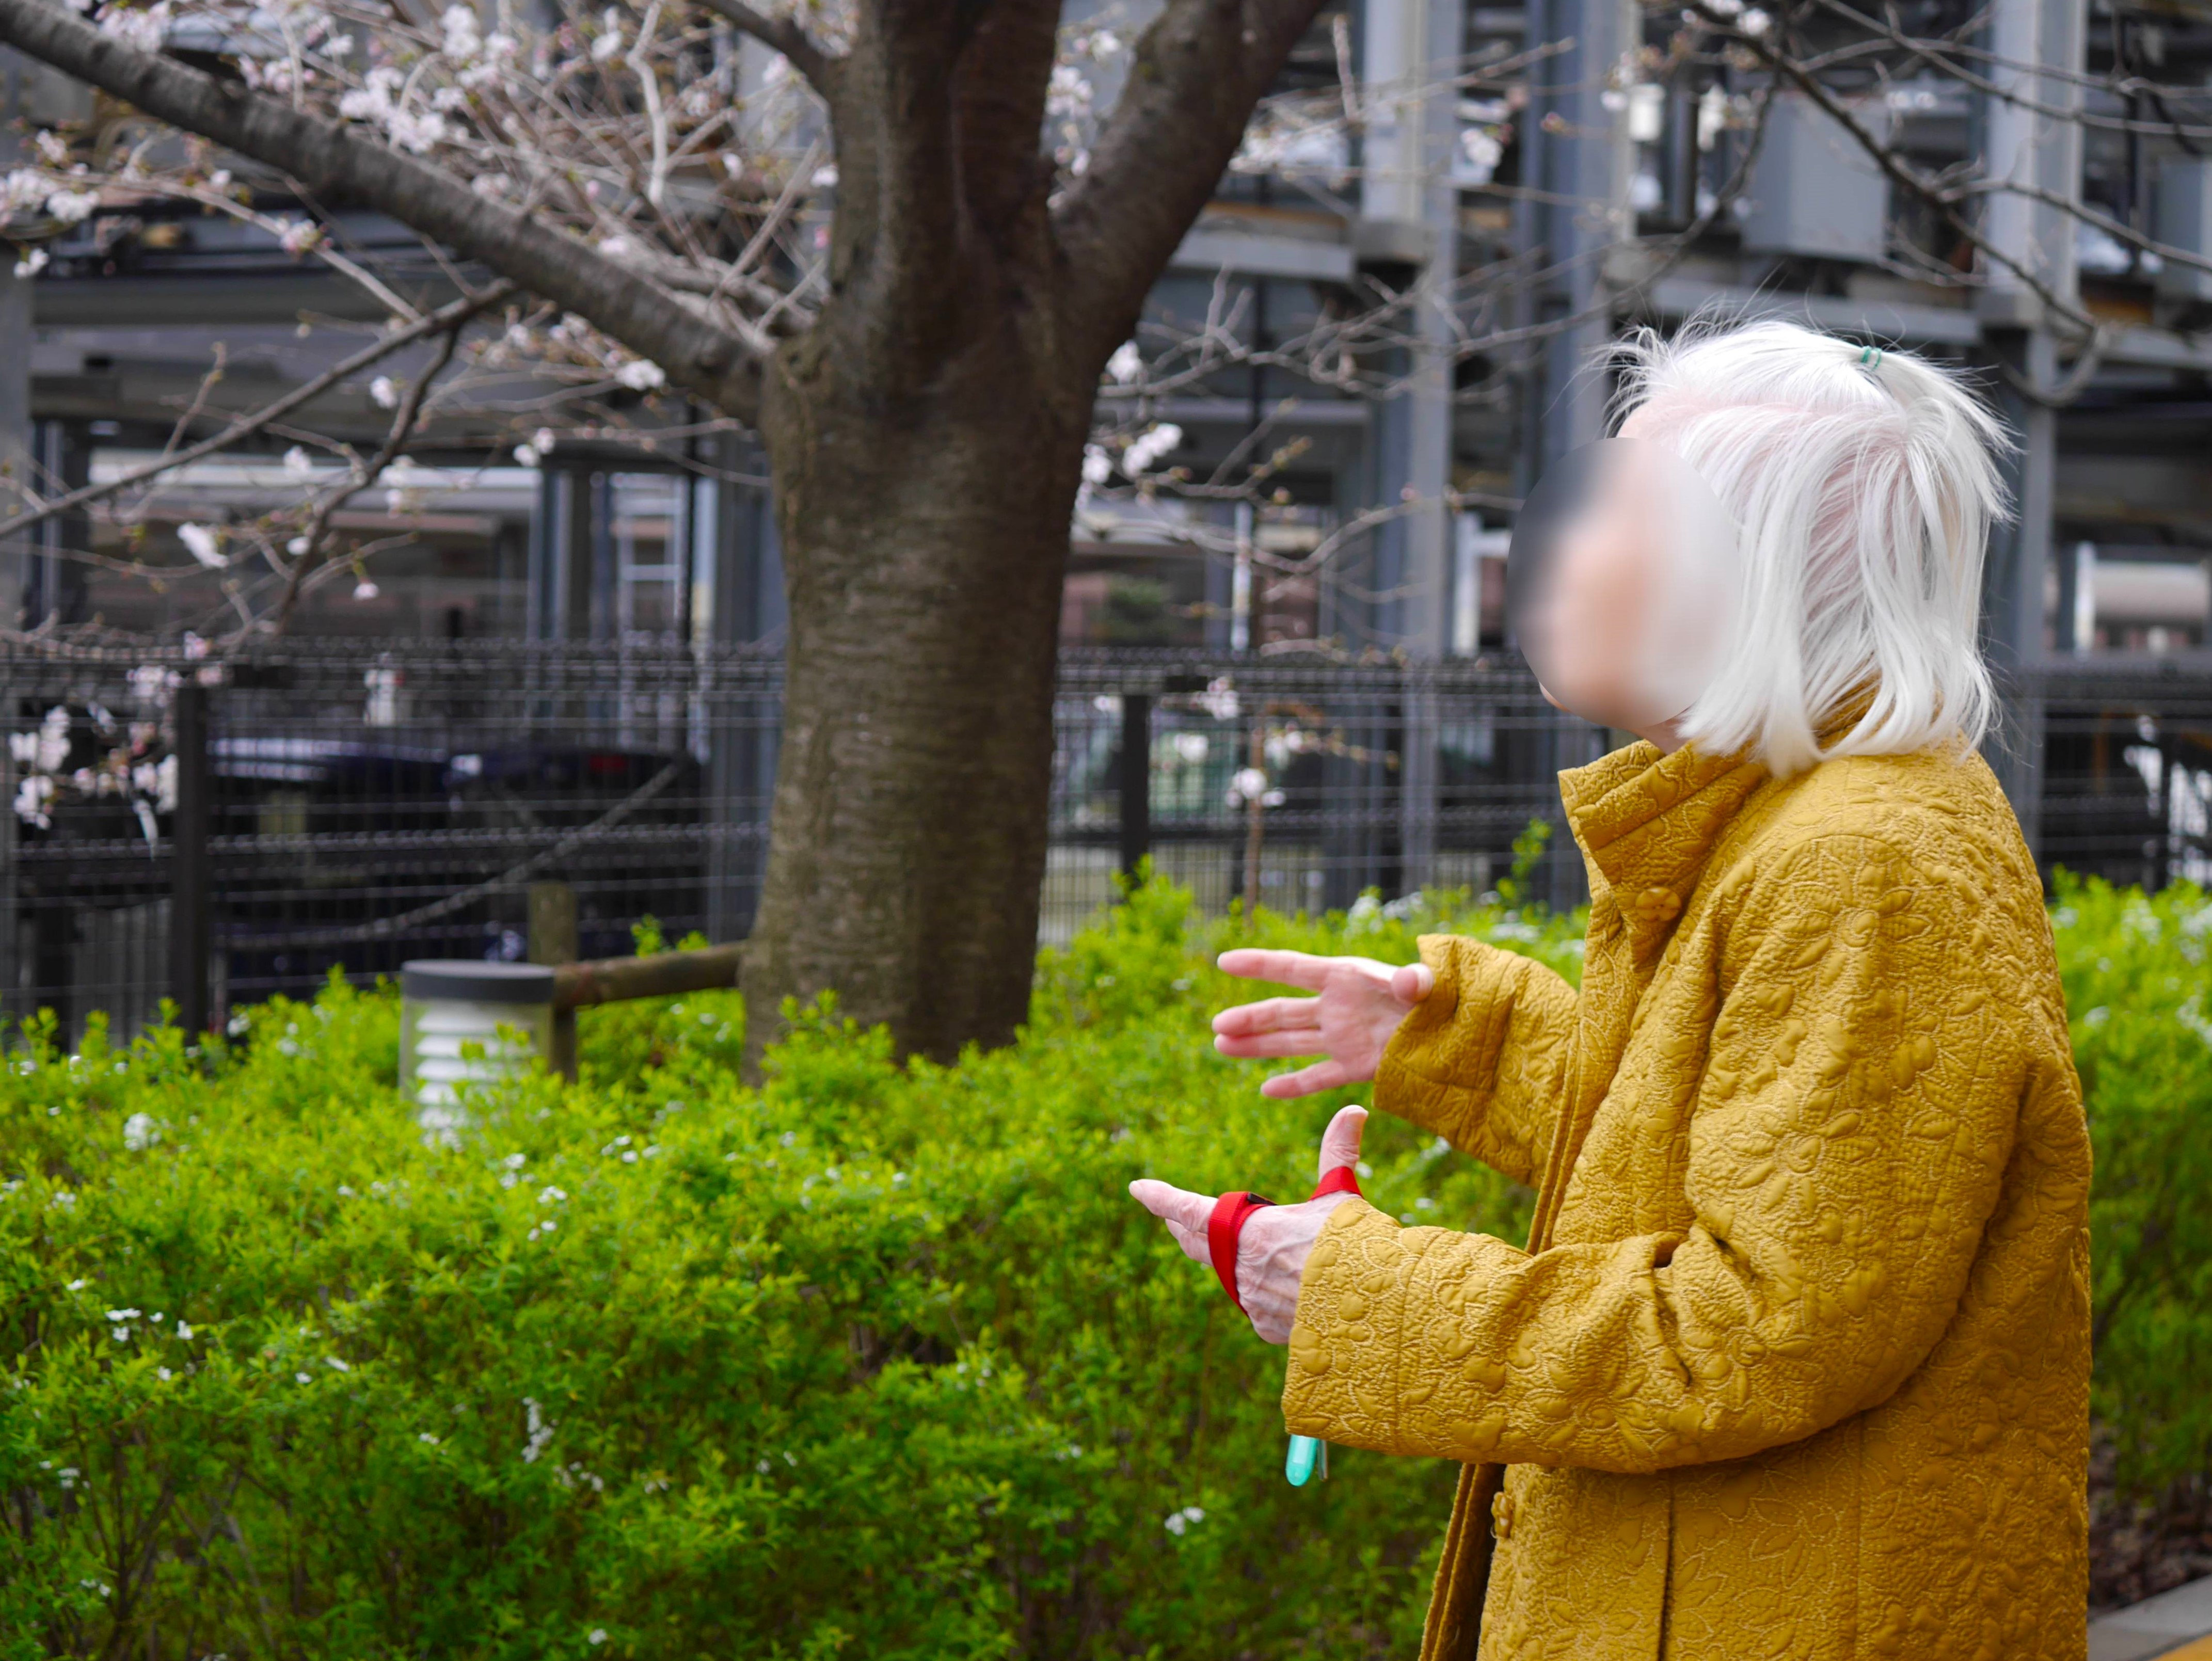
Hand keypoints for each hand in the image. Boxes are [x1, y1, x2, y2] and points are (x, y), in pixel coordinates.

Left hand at [1128, 1105, 1367, 1343]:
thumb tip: (1354, 1110)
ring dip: (1234, 1259)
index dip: (1162, 1197)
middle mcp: (1242, 1267)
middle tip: (1173, 1218)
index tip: (1138, 1187)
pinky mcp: (1266, 1327)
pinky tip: (1288, 1287)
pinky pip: (1256, 1303)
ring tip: (1249, 1249)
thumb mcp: (1341, 1195)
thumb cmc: (1356, 1245)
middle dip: (1183, 1227)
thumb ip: (1339, 1152)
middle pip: (1197, 1244)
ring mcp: (1252, 1300)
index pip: (1190, 1210)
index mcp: (1251, 1230)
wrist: (1375, 1305)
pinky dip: (1264, 1290)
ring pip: (1232, 1274)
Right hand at [1212, 949, 1434, 1097]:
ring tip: (1222, 1046)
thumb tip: (1413, 981)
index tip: (1224, 961)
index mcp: (1348, 977)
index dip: (1258, 965)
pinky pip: (1318, 1076)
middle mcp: (1339, 1006)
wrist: (1465, 1032)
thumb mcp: (1432, 985)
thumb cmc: (1450, 997)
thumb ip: (1417, 982)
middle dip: (1249, 1018)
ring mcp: (1345, 1037)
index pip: (1293, 968)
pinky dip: (1294, 1085)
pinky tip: (1267, 1089)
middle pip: (1283, 1011)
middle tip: (1217, 1026)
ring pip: (1292, 1042)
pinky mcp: (1358, 1065)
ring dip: (1258, 1046)